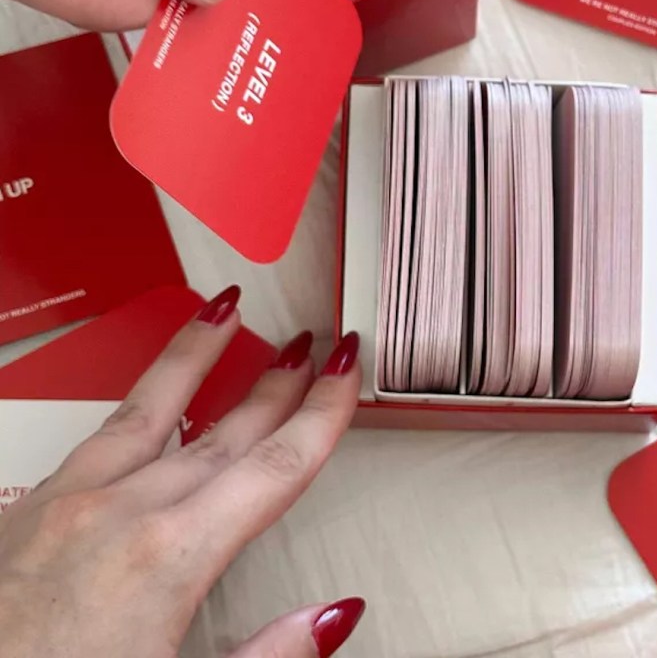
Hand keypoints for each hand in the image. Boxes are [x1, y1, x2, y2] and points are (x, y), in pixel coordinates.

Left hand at [0, 286, 364, 656]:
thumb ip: (268, 655)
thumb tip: (333, 613)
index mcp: (167, 560)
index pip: (273, 469)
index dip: (321, 415)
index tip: (345, 374)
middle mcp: (118, 514)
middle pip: (224, 433)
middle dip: (277, 385)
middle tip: (313, 345)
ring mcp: (64, 503)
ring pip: (150, 408)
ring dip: (197, 357)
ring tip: (224, 312)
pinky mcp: (22, 511)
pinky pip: (96, 435)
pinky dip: (135, 399)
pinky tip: (146, 392)